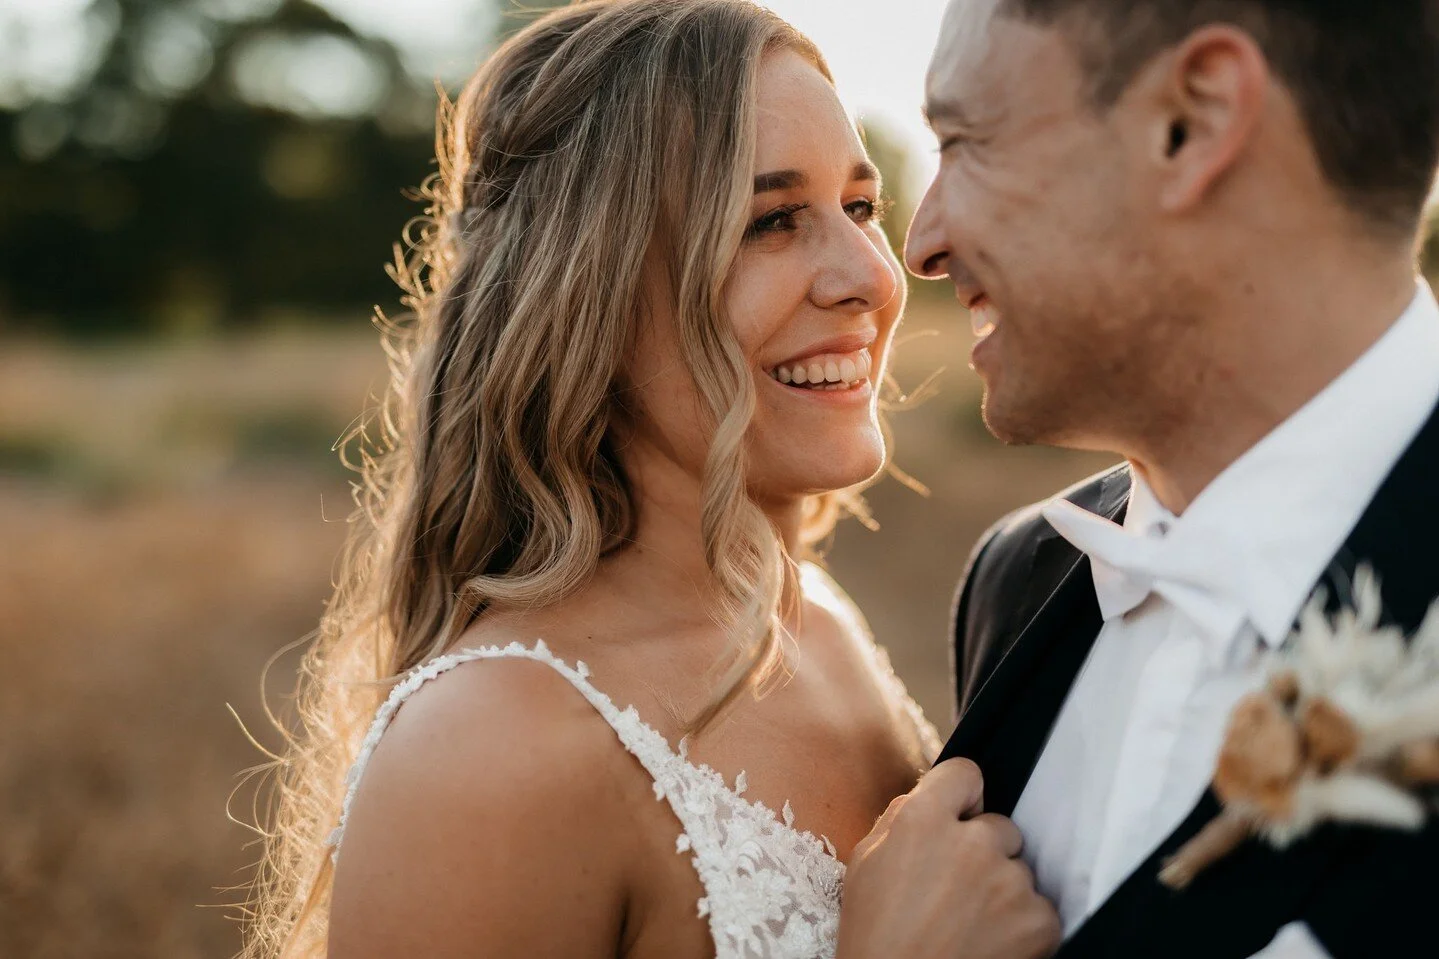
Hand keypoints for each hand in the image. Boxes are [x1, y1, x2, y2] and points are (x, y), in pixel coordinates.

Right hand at [835, 759, 1060, 958]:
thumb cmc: (875, 935)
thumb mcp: (864, 864)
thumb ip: (899, 820)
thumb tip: (928, 799)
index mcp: (923, 820)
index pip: (966, 773)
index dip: (960, 797)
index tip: (958, 818)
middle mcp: (972, 841)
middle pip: (998, 825)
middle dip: (982, 850)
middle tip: (956, 888)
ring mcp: (1009, 880)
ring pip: (1018, 868)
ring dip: (1002, 889)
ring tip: (969, 923)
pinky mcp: (1038, 919)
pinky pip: (1041, 907)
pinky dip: (1023, 924)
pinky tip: (992, 942)